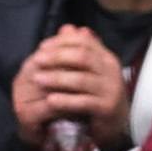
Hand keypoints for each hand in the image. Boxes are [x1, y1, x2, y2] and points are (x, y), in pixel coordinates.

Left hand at [12, 27, 129, 149]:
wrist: (115, 123)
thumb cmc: (97, 93)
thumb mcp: (88, 70)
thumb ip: (77, 50)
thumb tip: (65, 27)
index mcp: (105, 57)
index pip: (84, 41)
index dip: (61, 42)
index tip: (42, 46)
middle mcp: (111, 70)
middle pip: (82, 57)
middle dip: (57, 56)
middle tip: (36, 59)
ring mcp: (111, 89)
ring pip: (82, 79)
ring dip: (57, 78)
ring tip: (37, 79)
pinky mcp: (107, 108)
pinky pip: (84, 102)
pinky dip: (66, 100)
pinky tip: (50, 100)